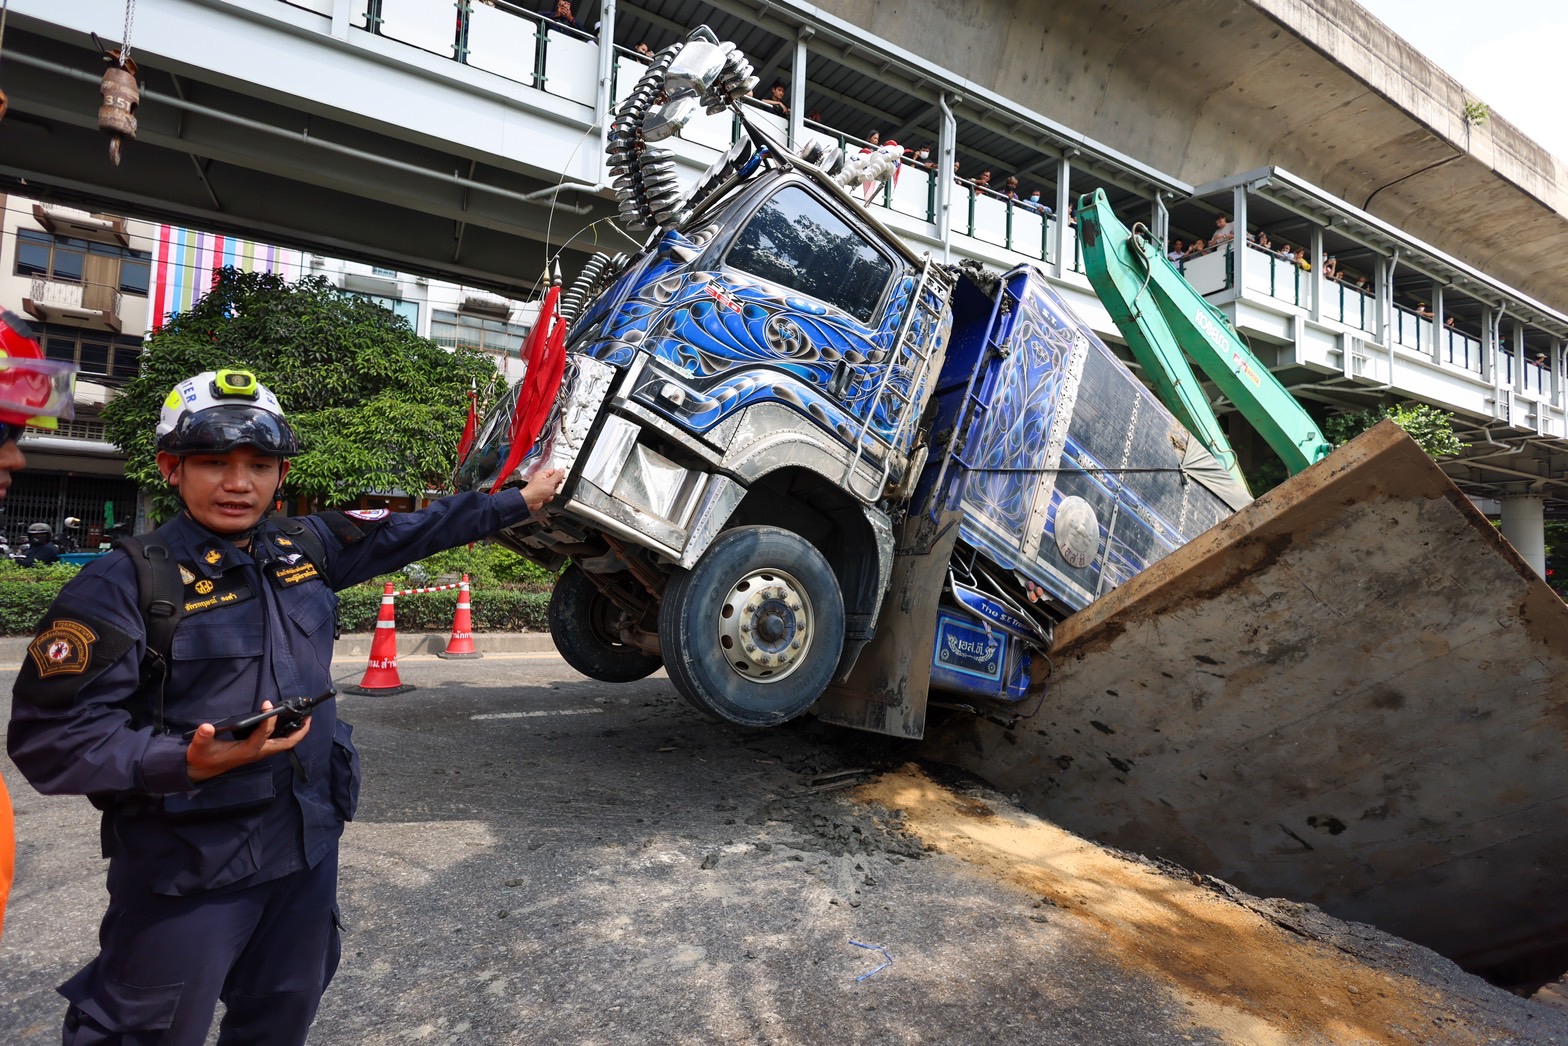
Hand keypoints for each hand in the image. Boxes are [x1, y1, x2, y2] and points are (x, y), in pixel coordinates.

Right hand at [186, 701, 310, 782]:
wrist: (200, 771)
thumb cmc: (202, 758)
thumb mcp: (200, 747)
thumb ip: (203, 736)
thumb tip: (206, 727)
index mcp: (247, 751)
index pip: (264, 733)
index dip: (268, 718)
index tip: (267, 703)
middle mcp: (257, 752)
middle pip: (286, 743)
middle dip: (299, 731)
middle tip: (308, 717)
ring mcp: (258, 752)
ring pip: (284, 744)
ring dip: (295, 733)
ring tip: (303, 718)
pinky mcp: (256, 750)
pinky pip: (277, 742)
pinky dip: (286, 733)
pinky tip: (285, 723)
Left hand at [522, 468, 564, 511]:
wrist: (529, 502)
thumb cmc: (535, 491)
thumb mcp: (550, 482)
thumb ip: (557, 476)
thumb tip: (562, 470)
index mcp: (542, 474)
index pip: (554, 471)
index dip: (558, 475)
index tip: (561, 479)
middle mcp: (542, 480)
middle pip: (555, 481)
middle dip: (554, 486)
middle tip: (551, 487)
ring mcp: (542, 488)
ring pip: (553, 489)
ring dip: (551, 492)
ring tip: (546, 493)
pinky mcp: (543, 494)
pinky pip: (550, 495)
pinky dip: (548, 497)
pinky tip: (544, 497)